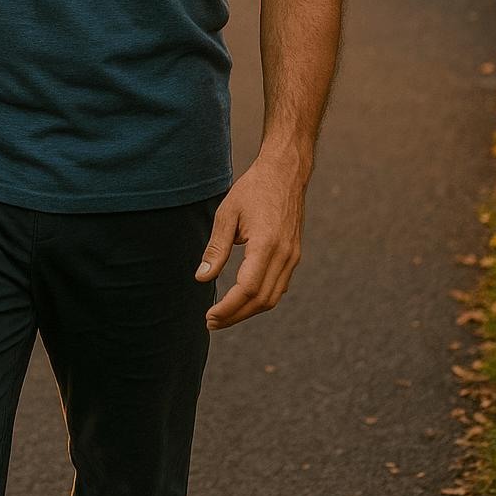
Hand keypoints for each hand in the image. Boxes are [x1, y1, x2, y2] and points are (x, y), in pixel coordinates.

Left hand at [194, 156, 305, 329]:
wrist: (285, 173)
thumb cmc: (253, 189)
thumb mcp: (227, 214)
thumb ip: (216, 249)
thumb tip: (201, 278)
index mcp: (266, 244)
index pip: (248, 289)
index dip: (229, 308)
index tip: (209, 315)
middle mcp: (284, 255)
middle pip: (261, 300)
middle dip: (236, 316)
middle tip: (212, 322)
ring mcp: (292, 257)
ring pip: (272, 298)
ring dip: (248, 311)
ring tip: (224, 315)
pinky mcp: (294, 255)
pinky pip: (279, 287)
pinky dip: (261, 299)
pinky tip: (243, 299)